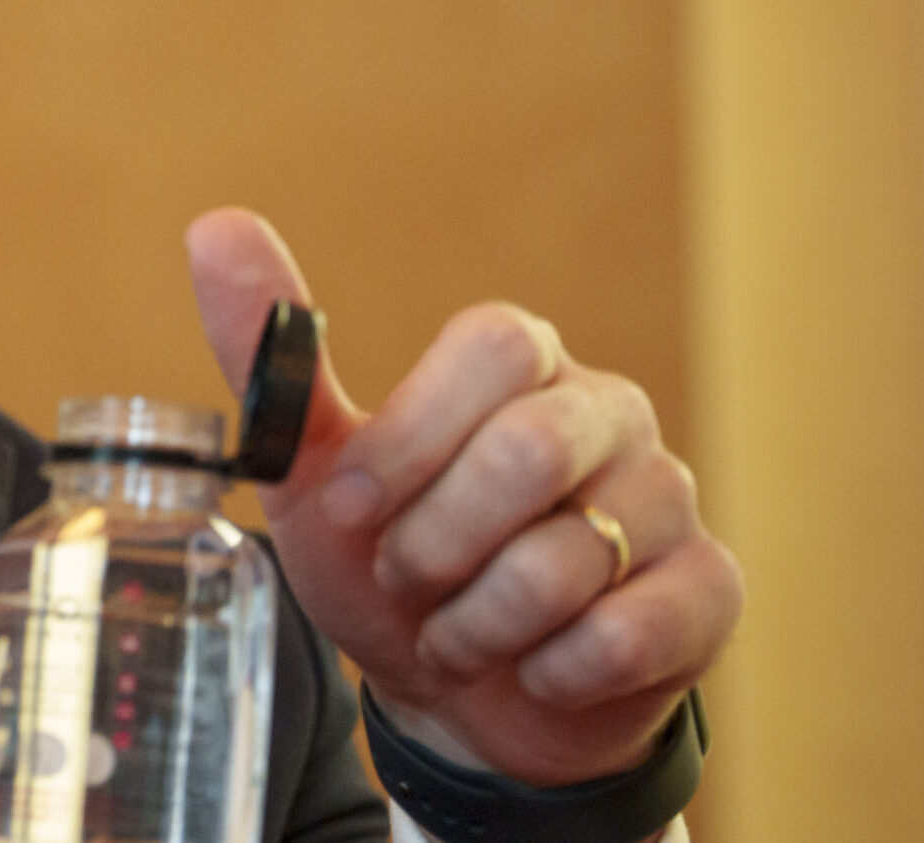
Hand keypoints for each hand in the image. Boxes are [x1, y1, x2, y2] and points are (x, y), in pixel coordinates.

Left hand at [185, 208, 742, 787]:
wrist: (465, 696)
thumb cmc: (390, 563)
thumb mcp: (310, 467)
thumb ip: (268, 351)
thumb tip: (215, 226)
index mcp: (519, 364)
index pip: (493, 347)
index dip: (410, 437)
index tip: (349, 509)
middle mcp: (606, 413)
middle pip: (530, 449)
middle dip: (437, 543)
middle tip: (406, 580)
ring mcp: (668, 499)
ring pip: (573, 558)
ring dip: (482, 622)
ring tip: (459, 631)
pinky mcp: (708, 592)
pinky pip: (631, 631)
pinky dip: (553, 669)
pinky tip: (534, 668)